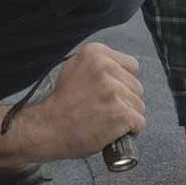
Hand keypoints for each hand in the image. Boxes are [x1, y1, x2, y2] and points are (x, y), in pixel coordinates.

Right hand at [0, 42, 145, 167]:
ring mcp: (114, 91)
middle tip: (102, 112)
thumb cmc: (59, 105)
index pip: (131, 67)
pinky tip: (113, 132)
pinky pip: (140, 123)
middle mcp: (106, 67)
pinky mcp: (120, 113)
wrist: (45, 129)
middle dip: (126, 102)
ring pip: (139, 106)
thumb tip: (122, 73)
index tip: (106, 95)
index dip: (122, 84)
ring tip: (105, 122)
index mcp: (95, 53)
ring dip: (127, 118)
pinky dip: (130, 131)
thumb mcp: (74, 70)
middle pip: (137, 87)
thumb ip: (98, 66)